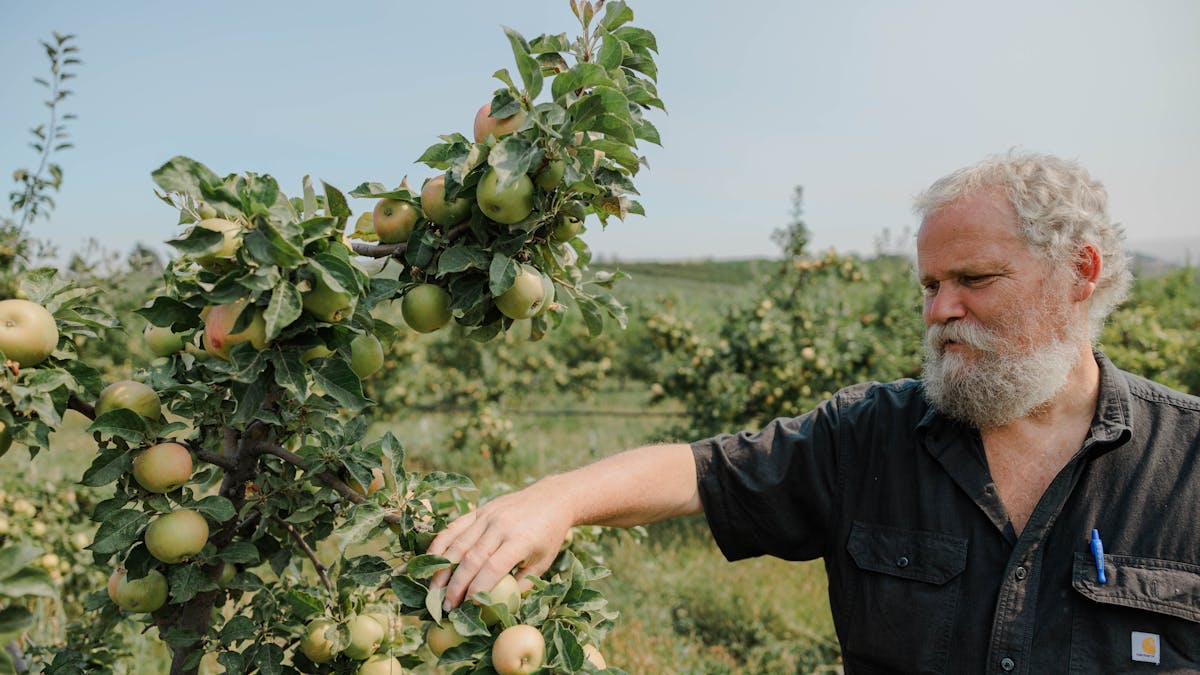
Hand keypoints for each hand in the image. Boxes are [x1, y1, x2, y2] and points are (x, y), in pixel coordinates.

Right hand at [428, 480, 572, 610]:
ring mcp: (487, 515)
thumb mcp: (542, 563)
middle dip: (456, 585)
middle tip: (446, 606)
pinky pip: (454, 527)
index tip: (468, 607)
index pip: (492, 568)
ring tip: (434, 590)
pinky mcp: (479, 510)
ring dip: (443, 569)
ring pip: (458, 543)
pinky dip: (440, 545)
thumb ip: (521, 585)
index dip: (477, 589)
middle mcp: (500, 526)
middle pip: (471, 558)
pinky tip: (431, 562)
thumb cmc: (548, 536)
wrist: (551, 498)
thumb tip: (498, 607)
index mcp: (520, 540)